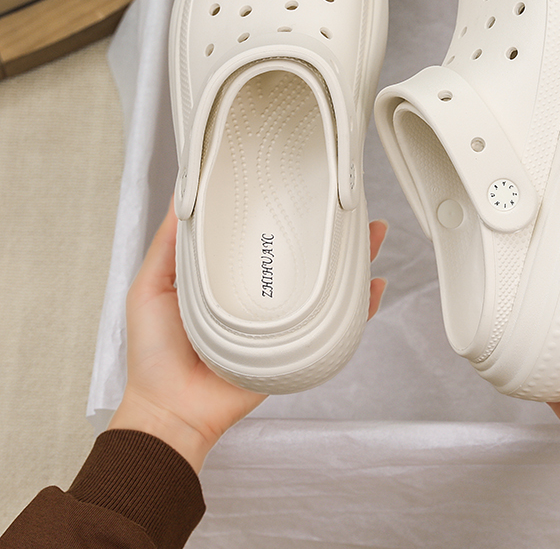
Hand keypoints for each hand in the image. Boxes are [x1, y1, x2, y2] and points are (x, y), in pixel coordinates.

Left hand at [109, 205, 387, 472]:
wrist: (172, 411)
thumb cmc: (155, 352)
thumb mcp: (151, 285)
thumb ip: (169, 242)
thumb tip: (181, 191)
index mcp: (230, 275)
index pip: (266, 236)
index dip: (286, 209)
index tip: (302, 181)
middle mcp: (262, 294)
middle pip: (305, 256)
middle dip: (331, 230)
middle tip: (350, 202)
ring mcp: (283, 321)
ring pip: (327, 284)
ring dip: (353, 259)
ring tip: (373, 232)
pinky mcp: (297, 348)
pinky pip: (337, 326)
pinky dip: (361, 308)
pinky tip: (375, 286)